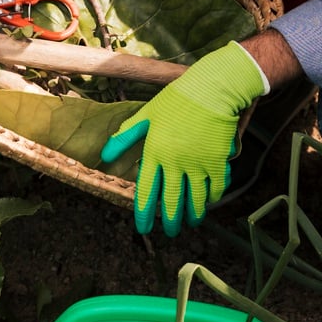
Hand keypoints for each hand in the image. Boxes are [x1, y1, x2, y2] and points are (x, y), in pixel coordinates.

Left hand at [101, 42, 264, 235]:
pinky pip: (215, 188)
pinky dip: (212, 198)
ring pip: (194, 200)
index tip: (143, 227)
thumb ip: (126, 136)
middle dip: (169, 221)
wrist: (212, 90)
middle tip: (170, 231)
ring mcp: (197, 165)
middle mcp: (174, 163)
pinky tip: (209, 202)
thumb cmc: (178, 99)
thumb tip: (105, 155)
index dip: (143, 212)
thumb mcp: (147, 114)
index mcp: (154, 152)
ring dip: (193, 214)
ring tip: (191, 222)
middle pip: (170, 201)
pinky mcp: (216, 162)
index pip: (145, 191)